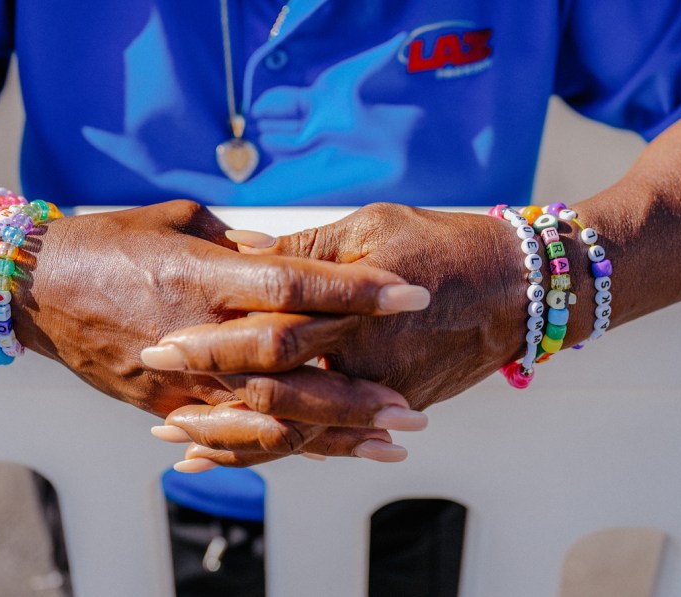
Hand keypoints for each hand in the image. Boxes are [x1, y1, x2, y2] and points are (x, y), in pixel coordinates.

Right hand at [9, 200, 430, 461]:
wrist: (35, 286)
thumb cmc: (111, 239)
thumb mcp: (178, 221)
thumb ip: (239, 245)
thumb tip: (285, 257)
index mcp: (206, 275)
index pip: (294, 285)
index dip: (354, 291)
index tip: (409, 294)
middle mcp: (198, 330)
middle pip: (291, 368)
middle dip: (355, 391)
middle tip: (412, 411)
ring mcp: (180, 377)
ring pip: (266, 416)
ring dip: (331, 434)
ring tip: (387, 447)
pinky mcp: (163, 403)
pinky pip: (227, 435)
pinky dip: (277, 448)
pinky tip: (322, 455)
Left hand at [145, 203, 527, 413]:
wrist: (518, 286)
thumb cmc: (441, 242)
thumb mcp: (370, 226)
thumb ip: (303, 246)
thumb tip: (238, 249)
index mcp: (353, 307)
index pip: (270, 331)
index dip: (214, 342)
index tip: (162, 346)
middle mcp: (366, 357)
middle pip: (276, 390)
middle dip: (213, 404)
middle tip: (161, 415)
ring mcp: (384, 388)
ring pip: (300, 429)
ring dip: (240, 442)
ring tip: (185, 449)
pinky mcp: (398, 403)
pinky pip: (334, 434)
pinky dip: (288, 447)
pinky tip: (248, 455)